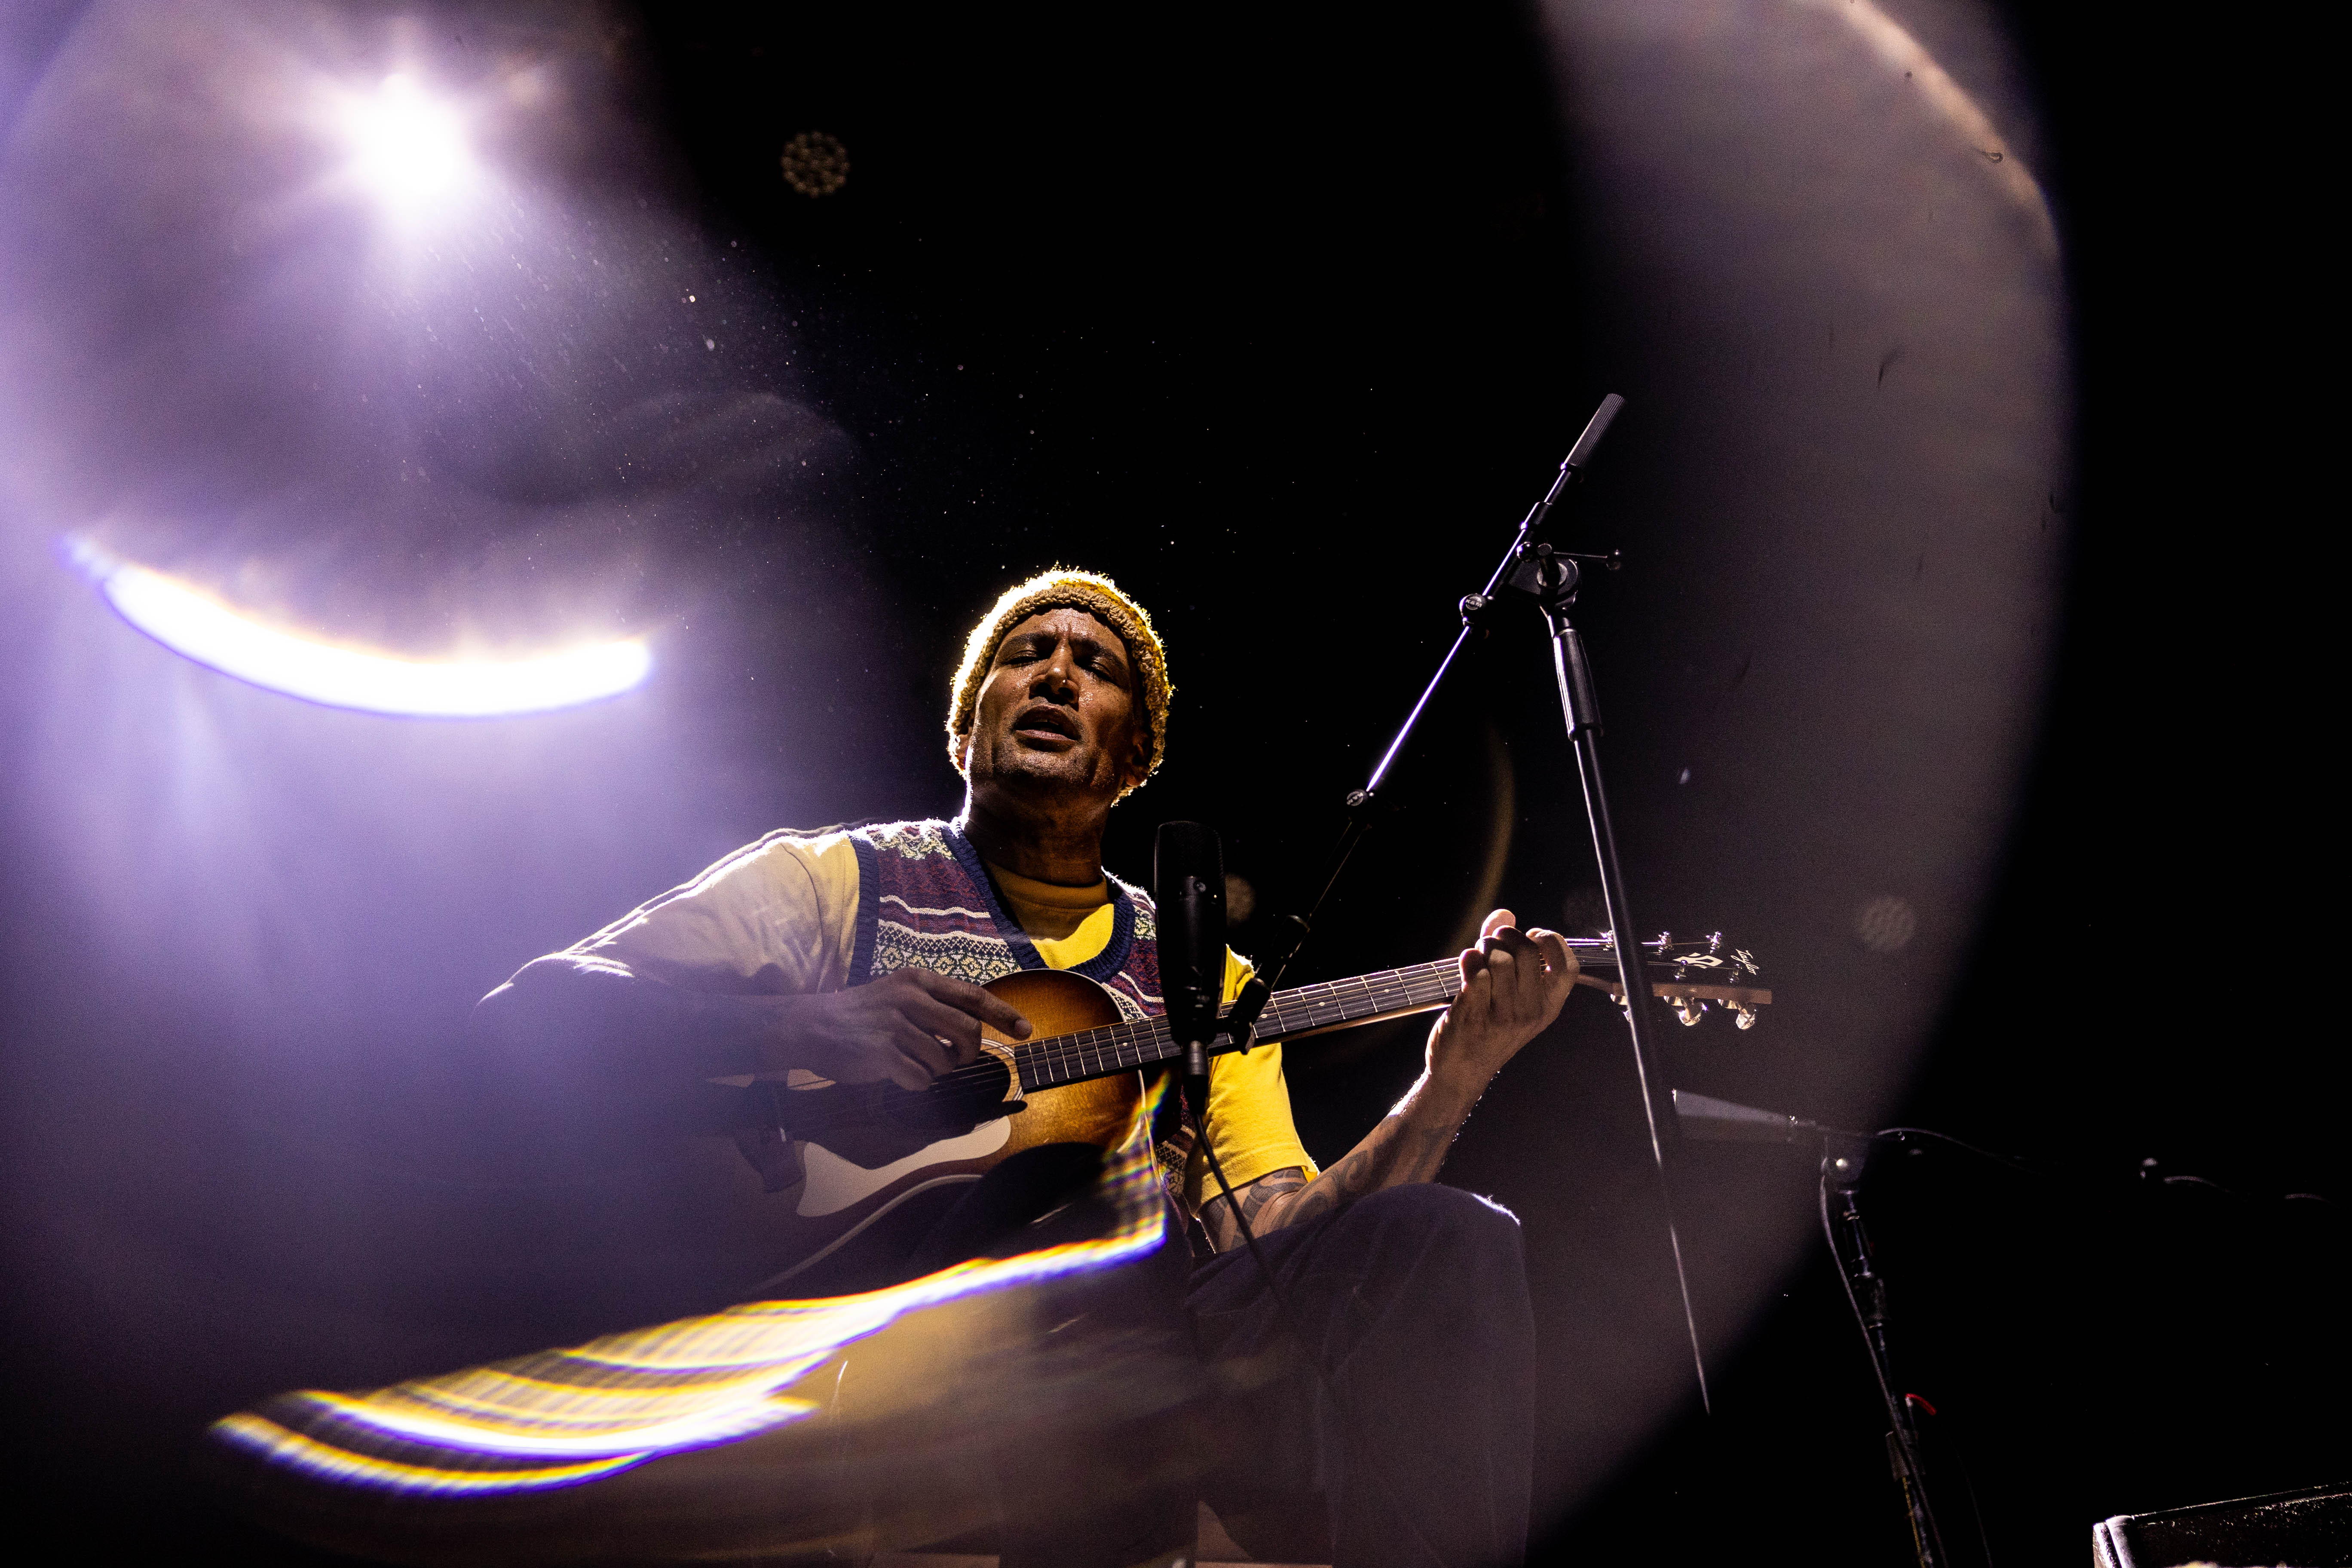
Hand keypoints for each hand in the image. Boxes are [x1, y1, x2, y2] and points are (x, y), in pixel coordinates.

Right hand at [768, 969, 1031, 1090]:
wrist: (809, 1026)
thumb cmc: (860, 1015)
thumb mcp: (897, 994)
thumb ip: (933, 1006)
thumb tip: (973, 1030)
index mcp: (917, 981)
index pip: (973, 995)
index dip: (1005, 1014)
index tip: (1027, 1032)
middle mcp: (910, 998)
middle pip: (967, 1029)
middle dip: (970, 1051)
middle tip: (957, 1058)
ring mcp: (896, 1026)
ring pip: (945, 1058)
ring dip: (938, 1069)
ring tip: (916, 1063)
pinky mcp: (883, 1053)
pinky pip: (921, 1078)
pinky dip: (917, 1083)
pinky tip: (898, 1073)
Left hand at [1425, 909, 1577, 1096]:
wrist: (1461, 1071)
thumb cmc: (1488, 1028)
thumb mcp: (1512, 997)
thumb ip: (1509, 950)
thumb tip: (1505, 913)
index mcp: (1548, 1007)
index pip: (1567, 966)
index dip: (1551, 940)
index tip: (1532, 936)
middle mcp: (1530, 1012)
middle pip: (1526, 951)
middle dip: (1505, 935)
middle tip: (1494, 942)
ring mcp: (1503, 1015)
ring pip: (1499, 958)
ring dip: (1483, 948)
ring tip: (1477, 957)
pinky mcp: (1475, 1013)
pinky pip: (1475, 971)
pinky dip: (1467, 961)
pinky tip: (1465, 968)